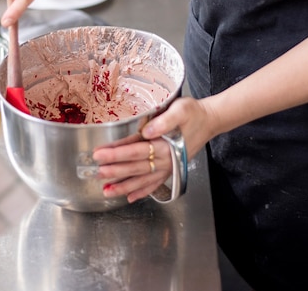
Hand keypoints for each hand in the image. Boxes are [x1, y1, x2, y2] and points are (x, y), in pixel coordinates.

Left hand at [93, 97, 214, 202]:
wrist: (210, 121)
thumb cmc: (194, 113)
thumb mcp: (181, 110)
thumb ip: (165, 121)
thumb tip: (147, 132)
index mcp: (166, 145)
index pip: (135, 150)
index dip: (116, 153)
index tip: (99, 154)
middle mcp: (167, 160)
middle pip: (136, 168)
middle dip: (115, 171)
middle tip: (96, 173)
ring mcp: (169, 167)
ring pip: (143, 180)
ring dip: (124, 187)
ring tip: (107, 191)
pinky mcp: (171, 169)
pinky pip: (155, 185)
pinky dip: (142, 192)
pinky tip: (130, 197)